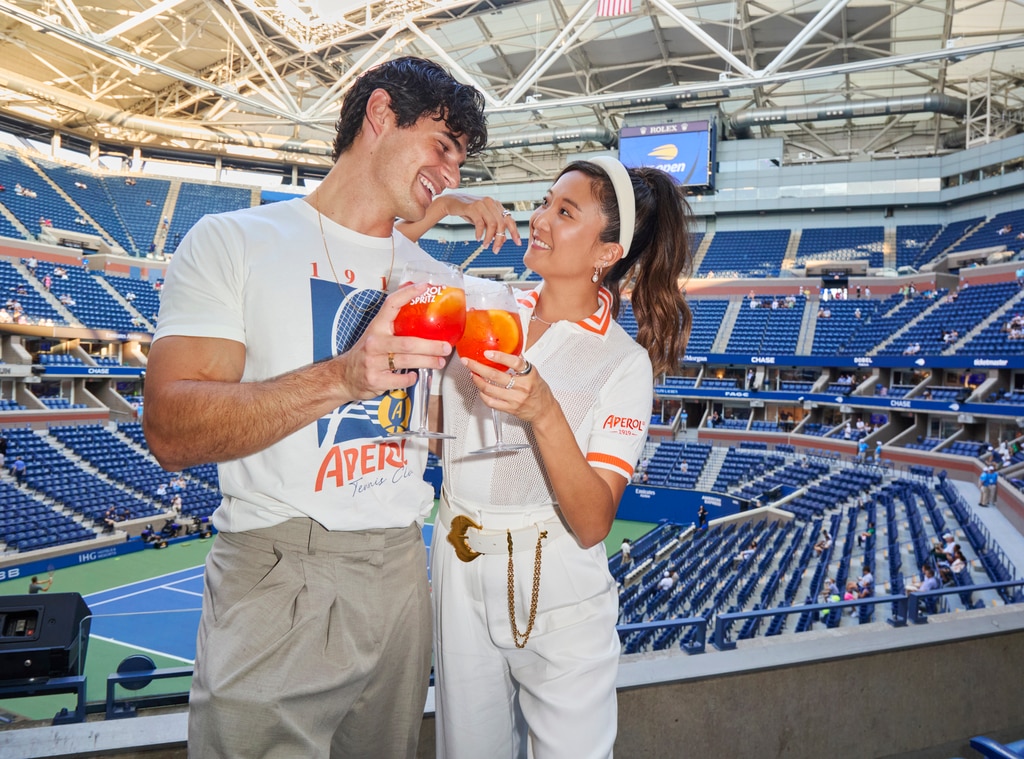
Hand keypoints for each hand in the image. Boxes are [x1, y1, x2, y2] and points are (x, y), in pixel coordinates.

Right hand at [339, 282, 452, 398]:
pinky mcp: (375, 380)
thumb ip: (393, 323)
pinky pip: (401, 380)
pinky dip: (412, 378)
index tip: (425, 287)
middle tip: (446, 347)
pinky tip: (416, 375)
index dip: (408, 294)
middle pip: (408, 343)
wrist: (343, 376)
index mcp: (376, 327)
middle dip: (431, 346)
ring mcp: (373, 362)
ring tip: (440, 361)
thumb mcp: (376, 334)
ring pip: (407, 361)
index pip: (391, 305)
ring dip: (428, 362)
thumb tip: (418, 305)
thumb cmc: (366, 352)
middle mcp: (374, 342)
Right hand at [437, 193, 521, 252]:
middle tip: (496, 250)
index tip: (518, 243)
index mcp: (496, 205)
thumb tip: (503, 239)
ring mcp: (482, 204)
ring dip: (489, 238)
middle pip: (502, 224)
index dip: (514, 232)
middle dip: (500, 239)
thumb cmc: (468, 211)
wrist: (451, 202)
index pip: (509, 219)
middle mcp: (491, 203)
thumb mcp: (483, 219)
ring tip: (485, 245)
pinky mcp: (472, 207)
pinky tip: (477, 238)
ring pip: (492, 224)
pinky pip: (480, 223)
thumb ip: (493, 227)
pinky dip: (480, 233)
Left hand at [461, 352, 552, 423]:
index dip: (499, 357)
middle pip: (495, 376)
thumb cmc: (539, 391)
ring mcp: (515, 399)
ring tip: (472, 374)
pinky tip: (480, 388)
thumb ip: (520, 364)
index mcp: (529, 375)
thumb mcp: (534, 374)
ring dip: (477, 380)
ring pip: (490, 389)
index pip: (515, 363)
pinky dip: (482, 394)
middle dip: (478, 367)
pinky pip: (491, 402)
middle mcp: (522, 387)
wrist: (544, 411)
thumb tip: (506, 351)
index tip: (487, 352)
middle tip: (468, 361)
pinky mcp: (509, 409)